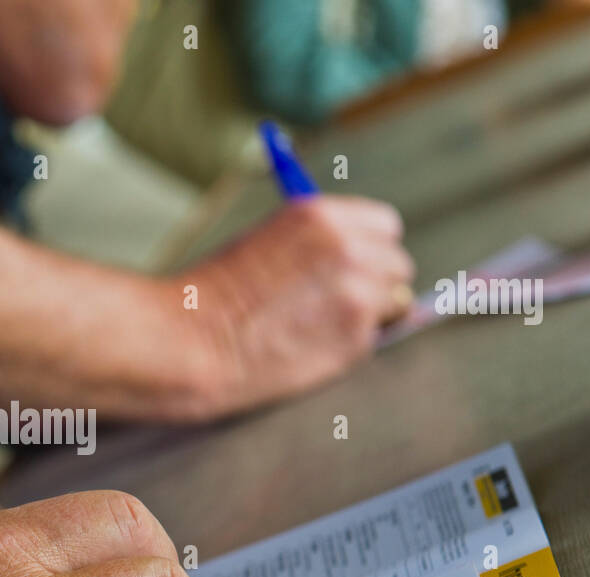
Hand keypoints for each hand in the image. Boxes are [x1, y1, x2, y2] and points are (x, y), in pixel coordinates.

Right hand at [186, 195, 415, 412]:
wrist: (191, 343)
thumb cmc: (215, 295)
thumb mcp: (267, 242)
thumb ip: (320, 244)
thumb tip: (364, 260)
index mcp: (322, 217)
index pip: (385, 226)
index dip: (369, 247)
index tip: (353, 264)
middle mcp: (349, 250)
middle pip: (398, 264)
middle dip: (376, 282)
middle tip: (338, 301)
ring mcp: (357, 297)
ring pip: (393, 303)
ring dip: (368, 315)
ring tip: (317, 325)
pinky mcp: (355, 341)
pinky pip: (372, 340)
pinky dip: (349, 345)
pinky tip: (307, 346)